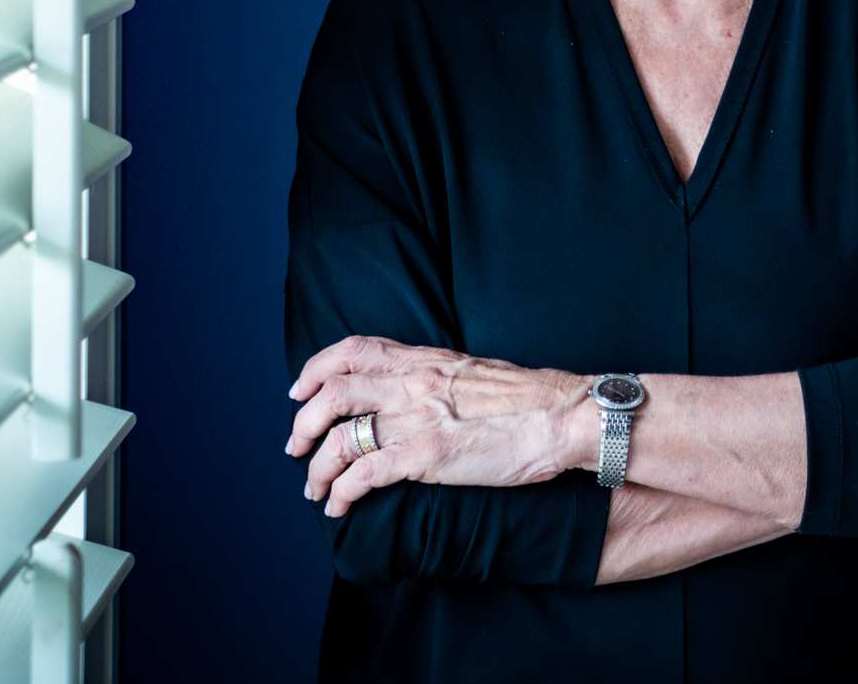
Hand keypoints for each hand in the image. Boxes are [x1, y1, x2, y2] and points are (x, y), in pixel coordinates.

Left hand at [285, 335, 580, 516]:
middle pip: (333, 394)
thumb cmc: (528, 399)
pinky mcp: (427, 456)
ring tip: (314, 488)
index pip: (353, 350)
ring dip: (316, 467)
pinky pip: (365, 475)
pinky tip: (339, 506)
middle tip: (295, 446)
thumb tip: (413, 391)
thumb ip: (436, 377)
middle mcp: (412, 384)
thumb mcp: (472, 372)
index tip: (300, 391)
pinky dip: (341, 492)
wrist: (562, 416)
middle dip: (304, 423)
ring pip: (341, 438)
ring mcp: (418, 419)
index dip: (316, 369)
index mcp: (424, 360)